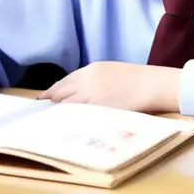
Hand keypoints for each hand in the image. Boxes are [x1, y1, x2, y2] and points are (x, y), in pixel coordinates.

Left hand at [39, 61, 179, 113]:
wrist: (152, 84)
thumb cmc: (138, 79)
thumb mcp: (113, 72)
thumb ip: (96, 79)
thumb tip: (85, 90)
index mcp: (92, 69)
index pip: (67, 80)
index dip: (55, 89)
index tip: (46, 96)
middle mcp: (88, 80)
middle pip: (63, 91)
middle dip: (51, 100)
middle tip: (41, 110)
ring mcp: (92, 94)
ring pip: (68, 103)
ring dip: (58, 111)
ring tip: (50, 119)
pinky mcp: (99, 108)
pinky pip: (79, 114)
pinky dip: (70, 118)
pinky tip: (65, 124)